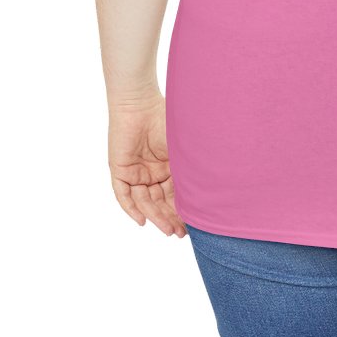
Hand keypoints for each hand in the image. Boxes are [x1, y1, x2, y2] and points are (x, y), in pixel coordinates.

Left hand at [107, 92, 186, 236]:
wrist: (140, 102)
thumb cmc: (167, 118)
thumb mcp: (183, 147)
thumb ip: (193, 165)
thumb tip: (216, 186)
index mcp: (169, 166)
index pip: (176, 194)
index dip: (183, 210)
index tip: (194, 225)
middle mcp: (152, 172)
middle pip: (160, 201)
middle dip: (170, 218)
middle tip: (181, 233)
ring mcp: (136, 172)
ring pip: (144, 201)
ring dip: (155, 216)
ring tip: (168, 229)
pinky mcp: (120, 170)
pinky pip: (124, 195)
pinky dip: (132, 209)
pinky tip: (142, 221)